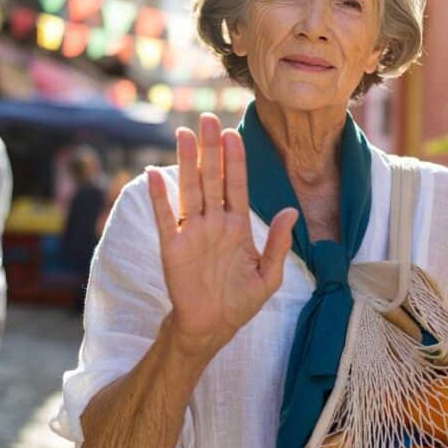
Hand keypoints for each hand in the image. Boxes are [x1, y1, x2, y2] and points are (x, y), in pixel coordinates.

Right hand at [147, 113, 297, 358]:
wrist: (211, 327)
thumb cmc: (240, 302)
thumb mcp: (269, 276)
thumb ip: (279, 244)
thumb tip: (291, 211)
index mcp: (238, 226)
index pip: (237, 185)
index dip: (235, 160)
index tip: (233, 134)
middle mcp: (214, 223)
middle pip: (212, 178)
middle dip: (210, 149)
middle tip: (206, 119)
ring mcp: (192, 232)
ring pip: (190, 189)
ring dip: (186, 162)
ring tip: (183, 134)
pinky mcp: (172, 247)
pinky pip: (165, 217)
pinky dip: (160, 197)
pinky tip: (155, 174)